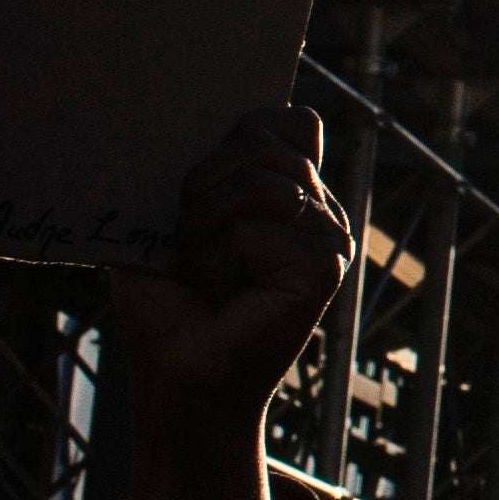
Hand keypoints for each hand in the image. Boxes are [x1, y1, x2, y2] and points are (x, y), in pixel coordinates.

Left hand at [110, 108, 351, 463]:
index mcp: (292, 192)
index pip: (289, 122)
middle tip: (187, 236)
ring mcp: (329, 237)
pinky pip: (256, 229)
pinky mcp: (325, 267)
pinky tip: (222, 292)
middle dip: (202, 181)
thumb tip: (228, 129)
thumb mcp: (175, 219)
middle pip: (262, 140)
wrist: (174, 377)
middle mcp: (319, 209)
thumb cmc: (168, 303)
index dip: (240, 134)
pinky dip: (217, 258)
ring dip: (204, 224)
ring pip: (260, 183)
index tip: (198, 184)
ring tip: (202, 269)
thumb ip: (209, 170)